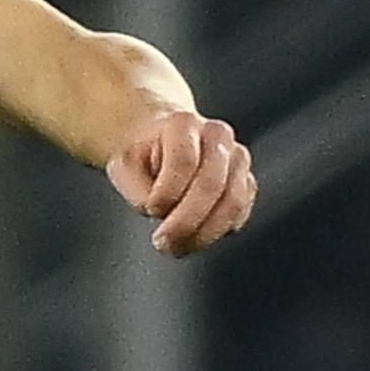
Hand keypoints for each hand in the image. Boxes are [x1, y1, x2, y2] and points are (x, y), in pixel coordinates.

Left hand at [106, 109, 256, 256]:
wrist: (161, 145)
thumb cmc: (142, 157)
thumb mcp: (123, 167)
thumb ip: (137, 189)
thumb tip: (161, 212)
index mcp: (183, 123)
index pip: (184, 161)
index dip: (168, 192)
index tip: (151, 210)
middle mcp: (217, 136)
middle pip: (212, 184)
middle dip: (187, 222)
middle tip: (164, 244)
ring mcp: (236, 159)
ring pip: (233, 202)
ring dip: (204, 233)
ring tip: (177, 247)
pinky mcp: (246, 183)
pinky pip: (240, 213)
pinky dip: (218, 231)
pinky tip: (194, 238)